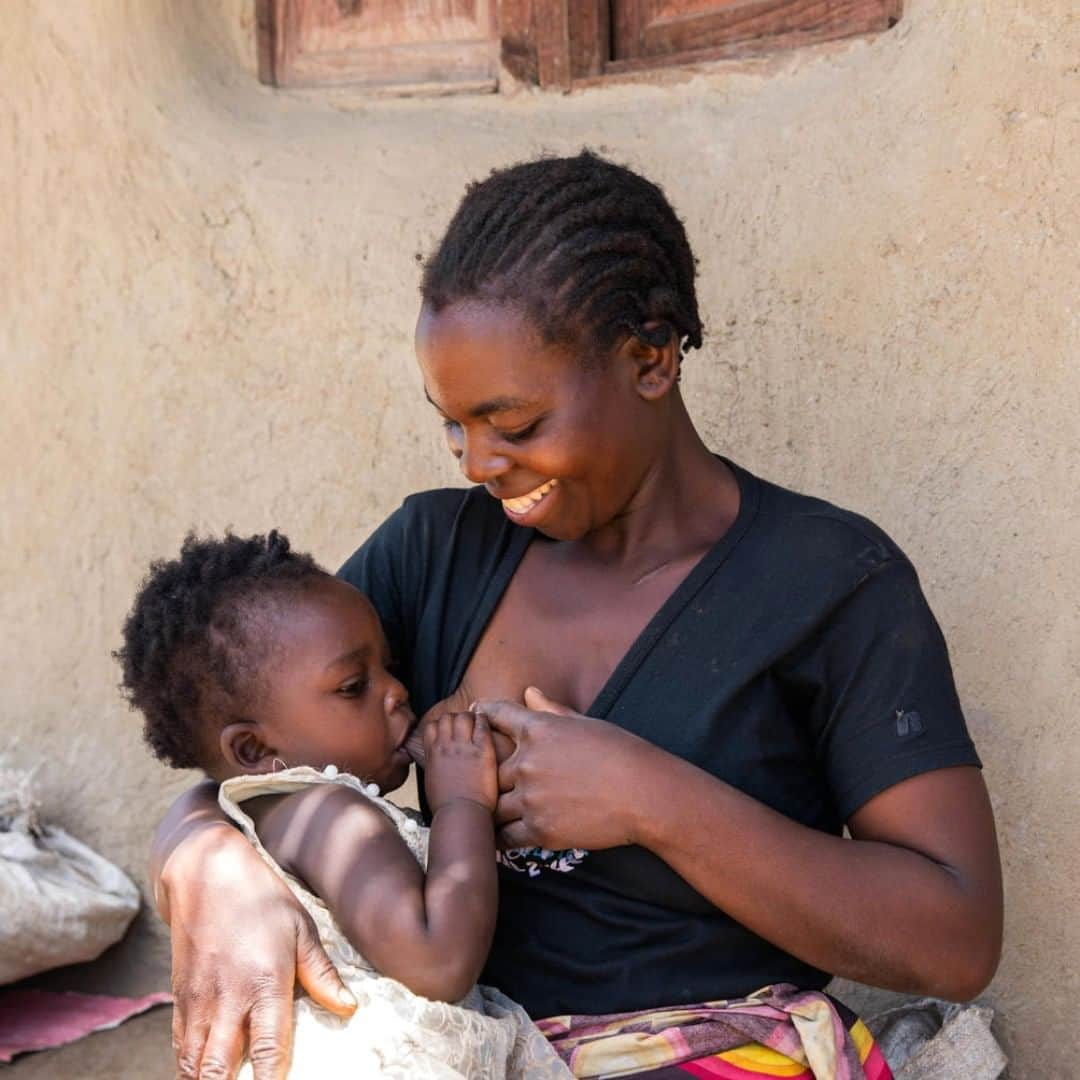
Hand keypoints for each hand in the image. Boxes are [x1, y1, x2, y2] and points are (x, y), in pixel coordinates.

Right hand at [163, 822, 355, 1078]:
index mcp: (264, 983)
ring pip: (192, 1065)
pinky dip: (188, 1067)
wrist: (206, 872)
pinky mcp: (179, 997)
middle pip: (218, 1069)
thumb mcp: (300, 928)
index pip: (267, 1050)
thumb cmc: (261, 898)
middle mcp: (227, 999)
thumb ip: (321, 973)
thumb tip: (348, 1007)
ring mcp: (198, 1000)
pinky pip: (178, 1046)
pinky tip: (202, 1073)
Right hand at [423, 710, 497, 812]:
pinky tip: (488, 726)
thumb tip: (437, 759)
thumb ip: (434, 764)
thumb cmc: (446, 805)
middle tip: (467, 726)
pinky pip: (482, 726)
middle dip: (457, 718)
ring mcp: (464, 747)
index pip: (432, 725)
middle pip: (448, 717)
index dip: (442, 725)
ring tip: (477, 725)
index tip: (450, 730)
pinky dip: (484, 721)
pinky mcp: (482, 751)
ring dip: (471, 717)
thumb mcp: (431, 780)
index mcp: (433, 753)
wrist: (460, 814)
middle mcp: (446, 746)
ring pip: (464, 716)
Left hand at [477, 687, 658, 850]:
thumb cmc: (621, 752)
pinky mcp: (541, 830)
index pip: (496, 715)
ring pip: (494, 806)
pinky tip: (509, 833)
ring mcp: (531, 798)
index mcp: (538, 729)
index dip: (484, 715)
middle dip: (491, 774)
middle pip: (490, 769)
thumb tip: (529, 691)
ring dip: (495, 808)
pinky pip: (507, 836)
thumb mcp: (584, 723)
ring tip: (493, 813)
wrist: (645, 793)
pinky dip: (505, 835)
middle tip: (484, 780)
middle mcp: (527, 762)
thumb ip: (550, 710)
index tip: (475, 717)